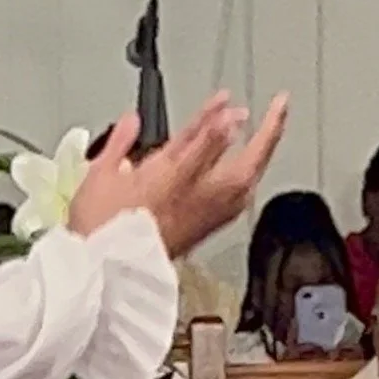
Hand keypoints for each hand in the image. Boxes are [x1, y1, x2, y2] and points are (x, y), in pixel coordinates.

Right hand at [67, 93, 289, 256]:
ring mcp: (204, 218)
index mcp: (170, 177)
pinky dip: (245, 183)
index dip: (219, 116)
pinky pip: (235, 203)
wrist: (103, 277)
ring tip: (269, 137)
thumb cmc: (99, 232)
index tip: (229, 101)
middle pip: (244, 162)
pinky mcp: (202, 234)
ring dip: (260, 157)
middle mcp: (196, 197)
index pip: (206, 138)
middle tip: (280, 108)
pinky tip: (247, 180)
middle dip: (267, 132)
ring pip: (245, 183)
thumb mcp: (99, 176)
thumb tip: (132, 121)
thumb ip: (119, 142)